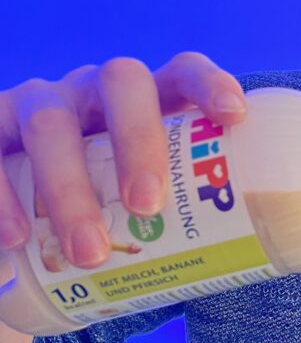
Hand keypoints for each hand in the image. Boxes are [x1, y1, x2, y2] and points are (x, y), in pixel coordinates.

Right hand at [0, 53, 245, 268]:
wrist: (25, 229)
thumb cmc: (104, 218)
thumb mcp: (141, 210)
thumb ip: (179, 225)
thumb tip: (235, 269)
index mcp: (145, 103)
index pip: (181, 73)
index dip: (209, 85)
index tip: (234, 117)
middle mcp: (93, 91)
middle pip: (121, 83)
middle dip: (138, 140)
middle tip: (148, 207)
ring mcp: (37, 104)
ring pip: (50, 123)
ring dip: (69, 188)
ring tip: (88, 253)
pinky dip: (2, 199)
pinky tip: (16, 240)